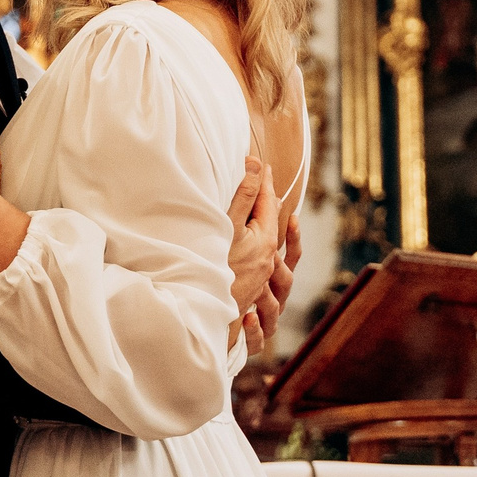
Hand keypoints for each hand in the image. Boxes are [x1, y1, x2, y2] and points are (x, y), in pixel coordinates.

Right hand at [225, 155, 275, 314]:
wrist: (204, 311)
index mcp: (267, 242)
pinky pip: (260, 262)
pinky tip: (252, 251)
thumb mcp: (229, 225)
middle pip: (271, 224)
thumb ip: (244, 194)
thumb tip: (256, 165)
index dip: (264, 181)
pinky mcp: (250, 292)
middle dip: (267, 202)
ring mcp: (260, 278)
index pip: (268, 203)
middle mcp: (268, 261)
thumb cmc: (216, 266)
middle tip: (264, 184)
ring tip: (264, 215)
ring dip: (266, 227)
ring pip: (267, 244)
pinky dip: (260, 249)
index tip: (264, 165)